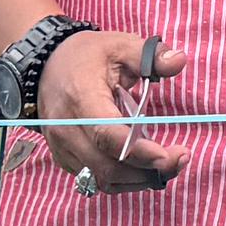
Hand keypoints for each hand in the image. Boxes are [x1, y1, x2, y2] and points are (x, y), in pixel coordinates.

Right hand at [33, 28, 182, 194]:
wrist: (45, 66)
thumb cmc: (86, 56)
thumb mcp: (119, 45)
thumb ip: (150, 55)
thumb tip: (180, 60)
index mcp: (81, 98)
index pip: (108, 136)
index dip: (140, 152)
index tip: (170, 155)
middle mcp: (66, 129)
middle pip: (107, 166)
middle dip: (147, 171)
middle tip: (180, 159)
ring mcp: (62, 147)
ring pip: (102, 180)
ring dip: (137, 180)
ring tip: (167, 165)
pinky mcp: (64, 158)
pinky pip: (94, 179)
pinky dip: (122, 179)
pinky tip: (143, 168)